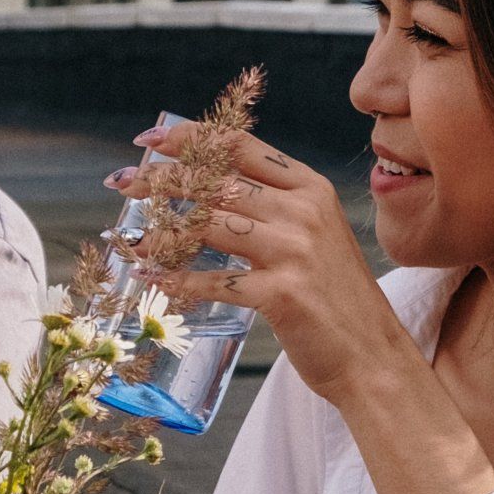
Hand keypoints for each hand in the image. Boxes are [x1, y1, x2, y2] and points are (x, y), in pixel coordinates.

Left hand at [110, 126, 410, 406]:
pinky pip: (213, 281)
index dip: (191, 138)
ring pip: (208, 225)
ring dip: (159, 231)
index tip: (150, 141)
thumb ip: (274, 210)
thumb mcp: (316, 236)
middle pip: (217, 181)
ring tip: (129, 239)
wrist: (373, 355)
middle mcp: (303, 212)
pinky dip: (174, 281)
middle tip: (121, 184)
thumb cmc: (337, 297)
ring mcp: (294, 251)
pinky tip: (147, 280)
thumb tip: (206, 194)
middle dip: (160, 180)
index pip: (241, 146)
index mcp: (311, 189)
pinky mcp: (282, 294)